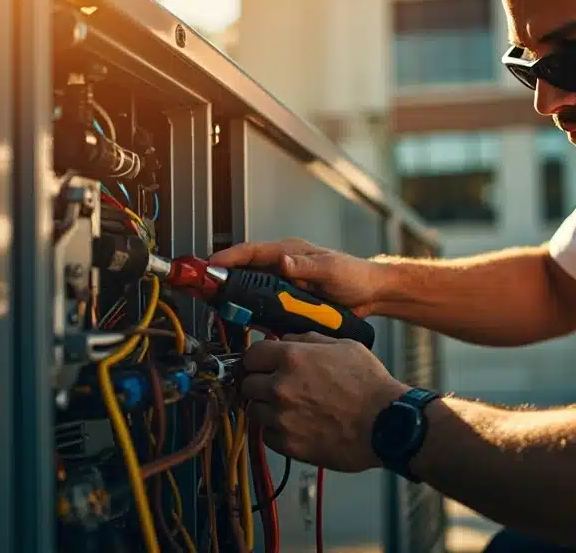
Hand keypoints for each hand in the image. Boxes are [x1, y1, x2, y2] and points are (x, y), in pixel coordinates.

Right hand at [209, 238, 387, 315]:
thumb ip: (307, 267)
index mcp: (289, 252)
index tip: (211, 267)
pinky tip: (245, 322)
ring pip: (251, 290)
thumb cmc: (355, 275)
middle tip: (204, 291)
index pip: (252, 252)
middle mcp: (283, 266)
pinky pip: (264, 306)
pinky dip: (253, 313)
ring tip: (217, 308)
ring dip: (235, 298)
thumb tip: (282, 262)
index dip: (229, 258)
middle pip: (245, 271)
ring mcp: (284, 285)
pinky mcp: (289, 302)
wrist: (371, 294)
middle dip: (223, 279)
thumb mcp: (331, 270)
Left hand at [240, 332, 409, 471]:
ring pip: (253, 410)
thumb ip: (308, 340)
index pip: (251, 354)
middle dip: (259, 383)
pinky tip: (296, 426)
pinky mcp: (288, 444)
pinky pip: (266, 435)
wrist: (385, 424)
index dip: (257, 359)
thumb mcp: (344, 346)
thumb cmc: (370, 385)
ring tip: (289, 408)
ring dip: (266, 408)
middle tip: (276, 386)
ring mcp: (281, 417)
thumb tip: (285, 340)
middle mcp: (280, 387)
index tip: (262, 364)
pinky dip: (276, 431)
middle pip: (247, 383)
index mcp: (292, 358)